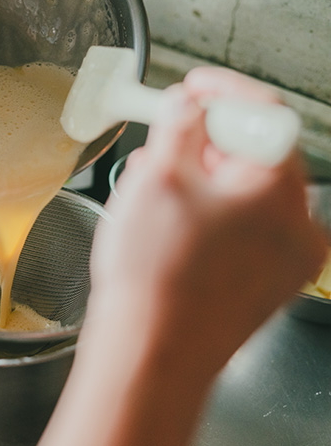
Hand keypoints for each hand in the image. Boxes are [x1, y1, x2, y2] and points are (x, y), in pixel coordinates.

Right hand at [90, 67, 325, 374]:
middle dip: (204, 142)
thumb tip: (187, 106)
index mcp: (280, 193)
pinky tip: (167, 224)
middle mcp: (296, 228)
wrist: (150, 357)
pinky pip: (238, 233)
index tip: (193, 87)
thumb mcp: (157, 178)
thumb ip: (177, 126)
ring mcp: (281, 262)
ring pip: (243, 197)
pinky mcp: (259, 287)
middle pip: (255, 157)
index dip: (223, 92)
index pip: (263, 116)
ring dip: (199, 179)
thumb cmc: (156, 280)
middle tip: (164, 139)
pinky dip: (206, 216)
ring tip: (152, 187)